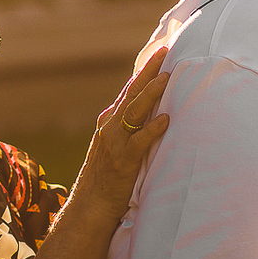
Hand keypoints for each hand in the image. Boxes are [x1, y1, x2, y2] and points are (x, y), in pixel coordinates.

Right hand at [76, 46, 168, 218]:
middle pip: (132, 93)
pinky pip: (139, 141)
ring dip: (151, 93)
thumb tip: (150, 116)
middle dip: (149, 71)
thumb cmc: (107, 178)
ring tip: (167, 78)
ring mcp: (115, 142)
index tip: (158, 54)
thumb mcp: (115, 147)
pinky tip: (165, 120)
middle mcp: (110, 126)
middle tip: (164, 52)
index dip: (143, 71)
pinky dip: (152, 129)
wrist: (91, 206)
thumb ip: (129, 131)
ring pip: (134, 111)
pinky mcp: (123, 160)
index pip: (129, 90)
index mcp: (109, 121)